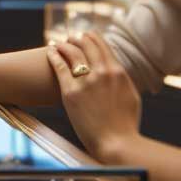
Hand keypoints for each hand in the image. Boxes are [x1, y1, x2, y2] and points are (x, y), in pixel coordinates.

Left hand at [46, 34, 141, 163]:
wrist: (117, 143)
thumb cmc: (126, 126)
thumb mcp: (131, 97)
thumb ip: (123, 82)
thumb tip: (119, 74)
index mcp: (118, 72)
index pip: (103, 46)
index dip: (93, 38)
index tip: (86, 37)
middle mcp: (102, 72)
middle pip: (87, 45)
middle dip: (77, 39)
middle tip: (70, 38)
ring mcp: (86, 82)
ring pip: (72, 52)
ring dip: (64, 44)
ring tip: (58, 44)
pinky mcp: (71, 93)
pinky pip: (60, 67)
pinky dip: (54, 56)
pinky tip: (50, 52)